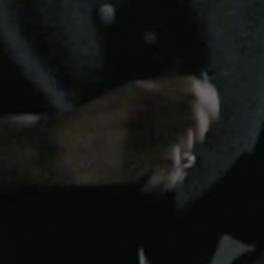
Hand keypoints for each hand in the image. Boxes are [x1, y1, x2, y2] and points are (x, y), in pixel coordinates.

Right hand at [41, 76, 219, 188]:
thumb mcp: (123, 101)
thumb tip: (196, 104)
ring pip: (184, 139)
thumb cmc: (91, 124)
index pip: (195, 88)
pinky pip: (168, 162)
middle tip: (187, 143)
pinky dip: (172, 170)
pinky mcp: (130, 161)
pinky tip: (158, 174)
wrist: (53, 146)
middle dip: (199, 131)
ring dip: (185, 152)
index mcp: (141, 90)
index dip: (211, 104)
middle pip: (194, 113)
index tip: (208, 118)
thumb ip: (156, 100)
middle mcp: (142, 107)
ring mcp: (137, 133)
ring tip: (170, 160)